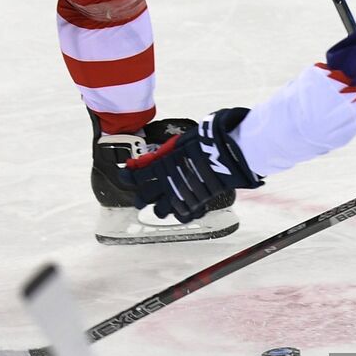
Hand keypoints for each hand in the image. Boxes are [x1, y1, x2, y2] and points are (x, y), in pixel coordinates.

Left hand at [121, 108, 261, 220]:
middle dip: (141, 198)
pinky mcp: (197, 203)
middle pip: (144, 198)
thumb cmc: (207, 140)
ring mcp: (182, 196)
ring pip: (161, 211)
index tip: (125, 175)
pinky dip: (181, 212)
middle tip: (142, 197)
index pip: (136, 177)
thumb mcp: (181, 141)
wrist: (230, 152)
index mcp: (162, 166)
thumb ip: (163, 153)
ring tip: (163, 204)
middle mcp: (168, 183)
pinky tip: (182, 206)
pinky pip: (183, 215)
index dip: (127, 177)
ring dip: (160, 207)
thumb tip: (146, 160)